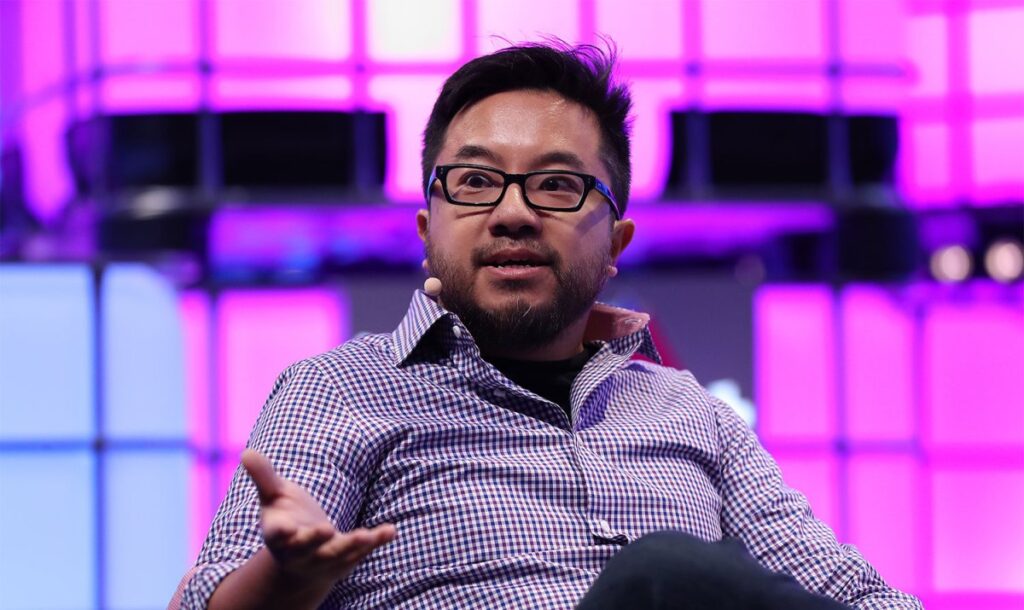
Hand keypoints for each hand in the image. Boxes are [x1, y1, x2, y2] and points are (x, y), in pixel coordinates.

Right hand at [241, 449, 396, 585]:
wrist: (301, 561)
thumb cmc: (286, 520)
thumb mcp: (273, 498)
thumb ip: (264, 477)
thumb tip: (246, 451)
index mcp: (279, 535)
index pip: (277, 535)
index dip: (281, 531)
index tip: (284, 528)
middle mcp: (300, 552)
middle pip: (307, 548)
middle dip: (316, 540)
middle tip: (327, 530)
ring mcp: (324, 560)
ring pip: (338, 554)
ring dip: (353, 545)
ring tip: (367, 535)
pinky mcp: (347, 560)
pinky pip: (362, 552)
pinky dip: (376, 542)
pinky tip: (391, 530)